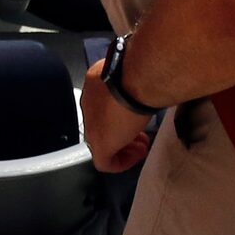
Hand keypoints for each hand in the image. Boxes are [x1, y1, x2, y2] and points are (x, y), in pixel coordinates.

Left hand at [80, 58, 154, 172]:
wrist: (135, 81)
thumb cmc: (139, 72)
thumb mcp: (134, 74)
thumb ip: (133, 80)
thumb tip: (145, 82)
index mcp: (94, 84)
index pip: (102, 105)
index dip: (120, 114)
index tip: (135, 116)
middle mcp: (89, 104)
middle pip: (103, 124)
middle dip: (122, 131)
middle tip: (140, 135)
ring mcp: (92, 126)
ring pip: (103, 142)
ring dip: (124, 147)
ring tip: (141, 147)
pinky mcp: (99, 144)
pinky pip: (105, 162)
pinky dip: (121, 162)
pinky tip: (137, 156)